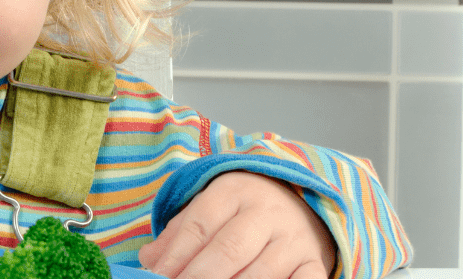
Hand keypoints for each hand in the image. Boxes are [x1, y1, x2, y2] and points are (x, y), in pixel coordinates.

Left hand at [137, 171, 336, 278]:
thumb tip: (148, 260)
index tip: (158, 277)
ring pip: (262, 271)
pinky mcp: (314, 261)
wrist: (298, 200)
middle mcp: (266, 212)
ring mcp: (293, 238)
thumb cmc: (239, 211)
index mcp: (232, 192)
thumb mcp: (206, 208)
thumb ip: (177, 234)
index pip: (200, 225)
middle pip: (229, 248)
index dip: (176, 255)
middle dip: (201, 276)